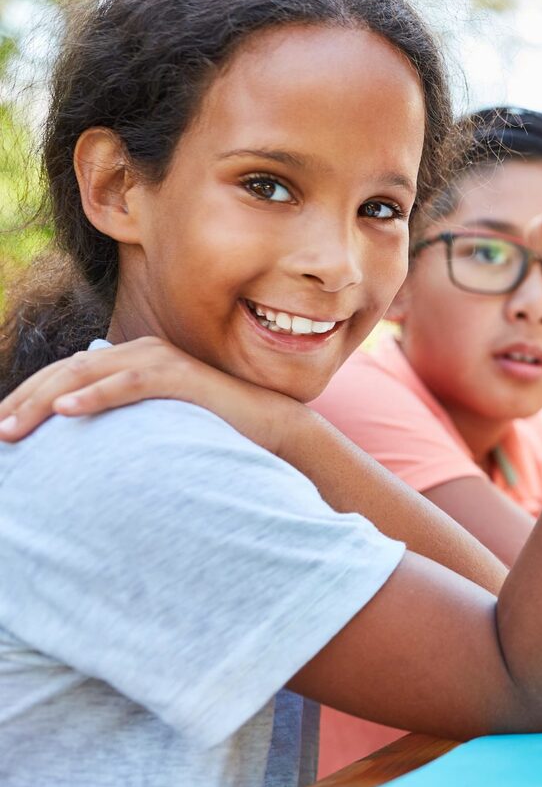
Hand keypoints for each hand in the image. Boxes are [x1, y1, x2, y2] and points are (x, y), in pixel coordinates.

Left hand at [0, 336, 303, 454]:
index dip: (29, 398)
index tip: (2, 427)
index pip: (67, 373)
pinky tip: (67, 409)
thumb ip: (126, 418)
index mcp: (132, 360)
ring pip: (87, 372)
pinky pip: (127, 383)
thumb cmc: (214, 430)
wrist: (270, 427)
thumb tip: (86, 435)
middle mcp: (140, 351)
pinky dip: (94, 394)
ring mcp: (159, 359)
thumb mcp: (158, 422)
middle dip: (26, 401)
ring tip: (16, 427)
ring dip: (46, 400)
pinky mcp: (179, 374)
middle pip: (67, 370)